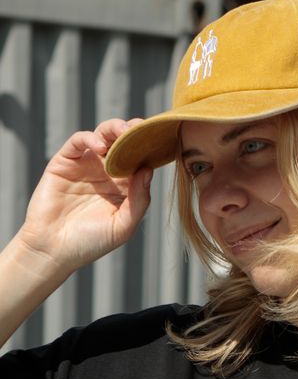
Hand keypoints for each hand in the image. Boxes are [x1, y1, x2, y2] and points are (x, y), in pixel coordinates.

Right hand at [16, 118, 151, 274]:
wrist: (54, 249)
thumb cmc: (90, 242)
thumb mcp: (123, 226)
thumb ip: (138, 201)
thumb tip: (148, 170)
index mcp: (125, 187)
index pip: (141, 161)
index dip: (151, 150)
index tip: (162, 142)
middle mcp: (107, 173)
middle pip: (124, 144)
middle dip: (135, 133)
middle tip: (144, 128)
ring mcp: (86, 165)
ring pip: (103, 136)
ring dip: (115, 129)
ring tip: (125, 131)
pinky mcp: (64, 162)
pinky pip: (78, 142)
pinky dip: (89, 138)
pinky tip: (100, 147)